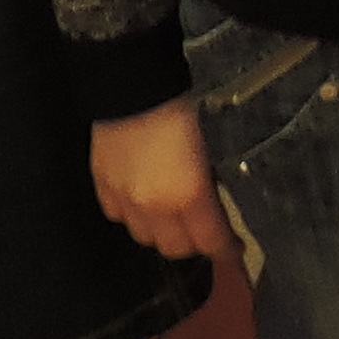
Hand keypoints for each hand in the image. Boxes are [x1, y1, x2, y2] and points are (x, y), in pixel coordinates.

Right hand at [90, 101, 231, 266]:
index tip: (236, 252)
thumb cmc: (180, 109)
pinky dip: (134, 216)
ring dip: (162, 233)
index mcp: (188, 194)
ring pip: (145, 238)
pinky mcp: (103, 188)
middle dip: (194, 243)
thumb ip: (208, 182)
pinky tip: (143, 202)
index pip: (209, 239)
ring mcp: (124, 200)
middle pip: (175, 248)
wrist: (134, 87)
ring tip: (174, 216)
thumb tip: (213, 199)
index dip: (225, 251)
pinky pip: (119, 218)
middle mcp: (154, 207)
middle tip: (205, 230)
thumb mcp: (209, 147)